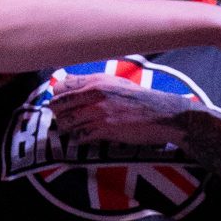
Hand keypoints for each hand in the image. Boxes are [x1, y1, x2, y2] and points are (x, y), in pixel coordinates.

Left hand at [48, 72, 195, 149]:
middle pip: (58, 106)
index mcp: (95, 81)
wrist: (163, 114)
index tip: (63, 107)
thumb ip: (90, 82)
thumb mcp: (115, 82)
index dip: (57, 99)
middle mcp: (94, 94)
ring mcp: (99, 111)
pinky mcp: (106, 129)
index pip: (60, 87)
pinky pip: (80, 137)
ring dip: (69, 129)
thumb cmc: (139, 99)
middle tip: (68, 122)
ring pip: (66, 123)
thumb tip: (66, 80)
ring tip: (78, 131)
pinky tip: (88, 138)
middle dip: (59, 115)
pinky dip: (80, 139)